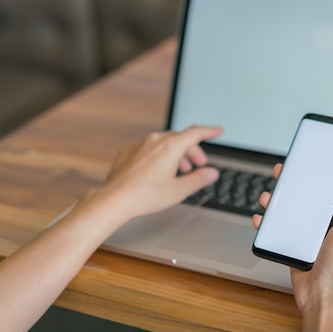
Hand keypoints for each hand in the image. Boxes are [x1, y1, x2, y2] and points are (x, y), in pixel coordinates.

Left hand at [91, 125, 222, 221]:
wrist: (114, 200)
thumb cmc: (145, 196)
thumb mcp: (179, 190)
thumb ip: (199, 179)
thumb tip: (211, 173)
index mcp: (170, 147)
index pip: (195, 133)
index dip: (209, 131)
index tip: (218, 131)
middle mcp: (155, 141)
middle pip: (180, 139)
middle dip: (192, 150)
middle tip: (199, 165)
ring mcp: (140, 146)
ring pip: (164, 143)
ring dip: (176, 154)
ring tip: (180, 170)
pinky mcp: (128, 153)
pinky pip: (149, 149)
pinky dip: (159, 156)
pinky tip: (158, 172)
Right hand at [252, 164, 332, 311]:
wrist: (323, 294)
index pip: (330, 193)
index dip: (320, 179)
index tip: (310, 167)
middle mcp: (324, 227)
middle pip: (306, 200)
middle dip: (294, 186)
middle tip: (283, 174)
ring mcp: (307, 238)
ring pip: (289, 214)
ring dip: (276, 203)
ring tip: (268, 197)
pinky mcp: (293, 249)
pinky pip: (278, 232)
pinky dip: (267, 224)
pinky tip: (262, 219)